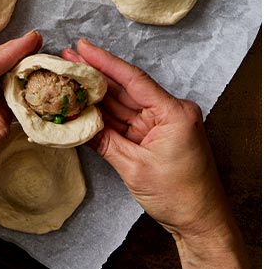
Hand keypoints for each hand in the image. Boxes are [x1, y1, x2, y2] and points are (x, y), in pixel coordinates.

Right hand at [66, 39, 250, 268]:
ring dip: (99, 94)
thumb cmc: (178, 196)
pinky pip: (128, 122)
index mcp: (174, 112)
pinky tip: (87, 105)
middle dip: (97, 75)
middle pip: (127, 89)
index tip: (83, 46)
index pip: (134, 80)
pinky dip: (108, 117)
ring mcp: (163, 123)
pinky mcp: (157, 136)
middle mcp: (170, 111)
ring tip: (72, 77)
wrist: (199, 222)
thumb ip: (105, 142)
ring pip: (125, 105)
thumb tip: (78, 122)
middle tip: (69, 58)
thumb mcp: (135, 168)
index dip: (106, 62)